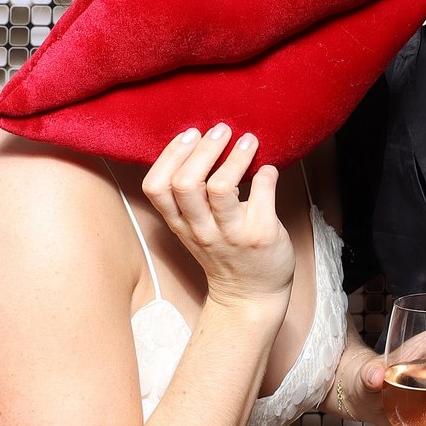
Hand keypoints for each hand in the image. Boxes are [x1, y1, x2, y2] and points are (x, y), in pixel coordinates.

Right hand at [142, 125, 294, 310]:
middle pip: (187, 184)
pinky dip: (267, 175)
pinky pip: (263, 195)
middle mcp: (202, 230)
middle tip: (221, 130)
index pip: (156, 188)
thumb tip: (201, 142)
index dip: (170, 156)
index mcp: (181, 224)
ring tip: (248, 141)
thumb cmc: (223, 252)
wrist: (250, 296)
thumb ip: (191, 196)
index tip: (189, 134)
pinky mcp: (261, 236)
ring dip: (236, 158)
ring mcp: (231, 234)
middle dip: (204, 150)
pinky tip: (268, 170)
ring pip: (222, 188)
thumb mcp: (194, 228)